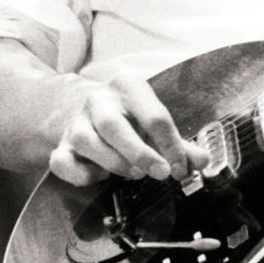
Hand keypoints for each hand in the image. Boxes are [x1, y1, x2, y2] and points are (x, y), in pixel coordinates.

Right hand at [48, 75, 210, 186]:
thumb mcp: (155, 123)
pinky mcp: (60, 145)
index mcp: (128, 87)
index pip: (154, 116)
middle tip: (161, 174)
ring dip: (114, 163)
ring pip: (86, 141)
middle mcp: (98, 100)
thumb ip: (179, 144)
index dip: (171, 146)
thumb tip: (203, 162)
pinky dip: (82, 175)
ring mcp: (76, 122)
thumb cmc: (131, 119)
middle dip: (139, 154)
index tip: (180, 169)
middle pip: (113, 125)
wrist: (89, 110)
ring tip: (134, 173)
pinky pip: (63, 163)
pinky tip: (100, 176)